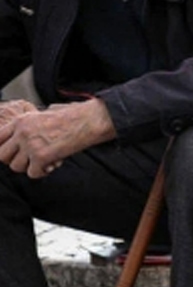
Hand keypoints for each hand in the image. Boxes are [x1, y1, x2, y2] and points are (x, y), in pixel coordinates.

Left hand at [0, 99, 114, 178]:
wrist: (90, 120)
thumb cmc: (75, 116)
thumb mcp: (47, 113)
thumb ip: (33, 123)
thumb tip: (31, 131)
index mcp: (22, 120)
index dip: (4, 148)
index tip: (14, 153)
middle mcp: (22, 132)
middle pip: (2, 155)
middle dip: (14, 160)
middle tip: (27, 160)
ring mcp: (31, 144)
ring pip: (16, 166)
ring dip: (29, 167)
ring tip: (42, 163)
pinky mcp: (42, 157)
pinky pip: (32, 173)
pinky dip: (41, 172)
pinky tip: (51, 165)